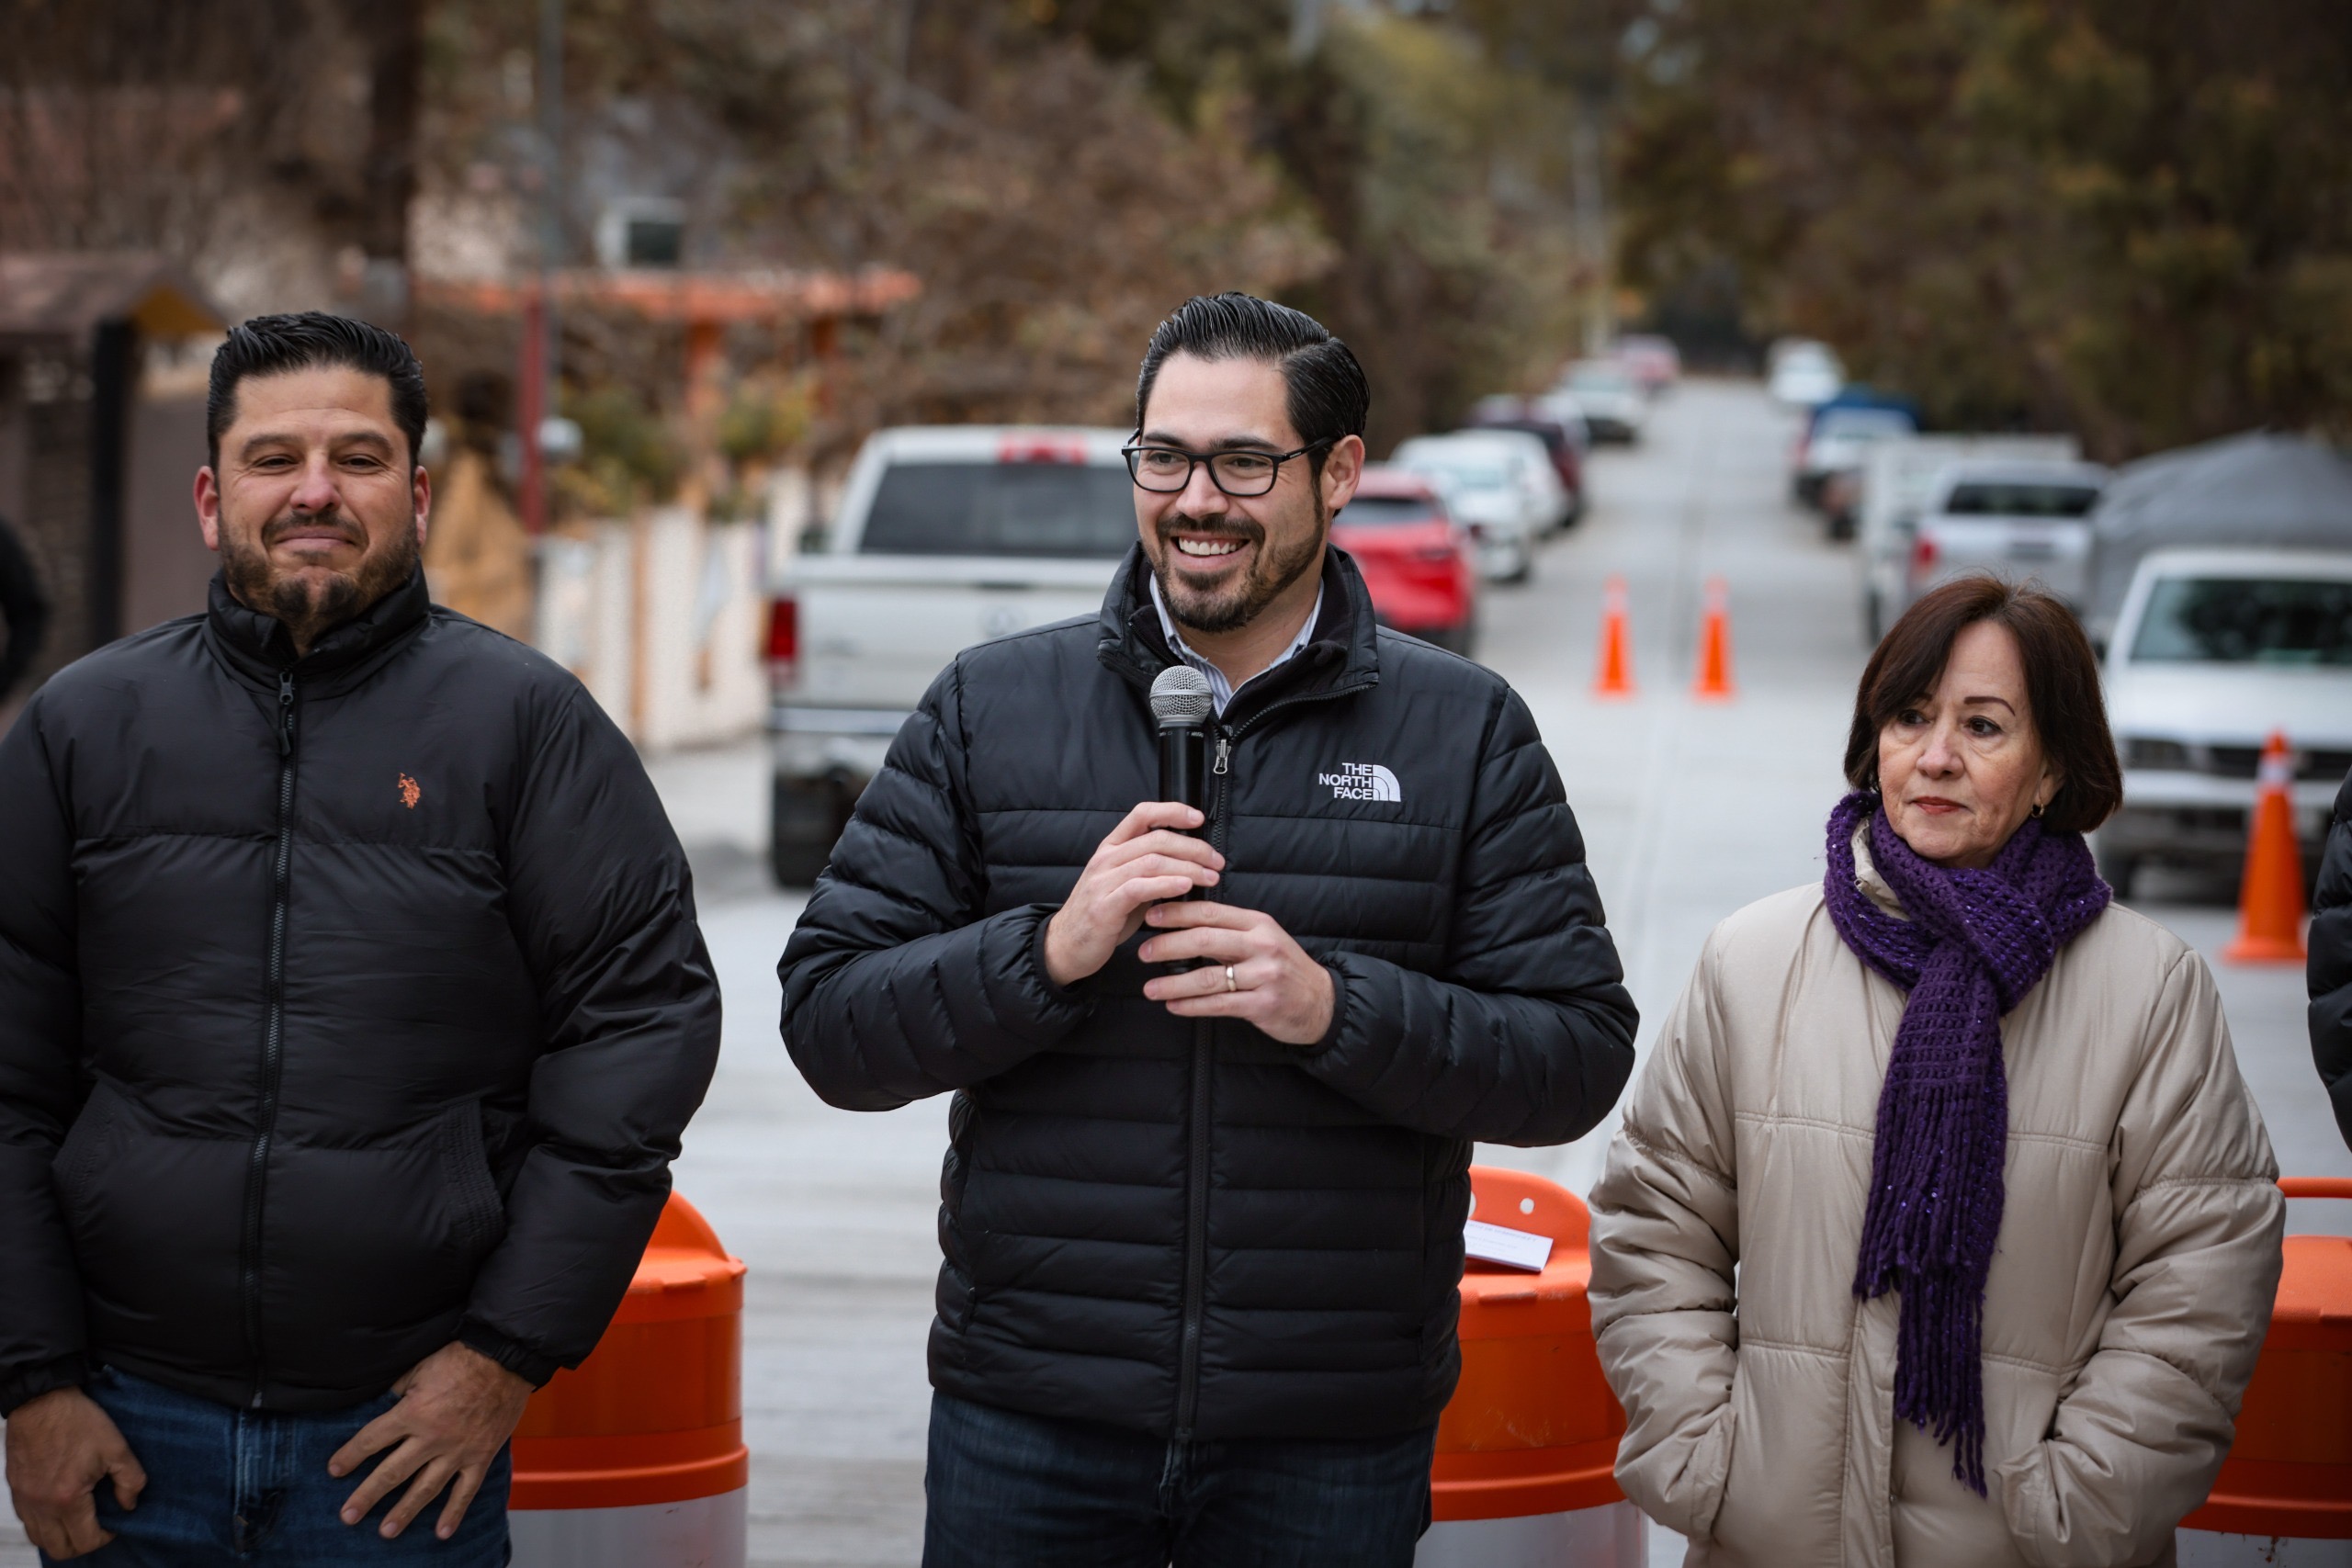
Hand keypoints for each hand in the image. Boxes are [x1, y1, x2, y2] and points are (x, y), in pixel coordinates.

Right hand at [4, 1386, 144, 1559]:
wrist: (41, 1401)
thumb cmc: (78, 1421)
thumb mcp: (116, 1447)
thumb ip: (130, 1480)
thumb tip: (129, 1505)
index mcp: (67, 1498)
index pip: (84, 1541)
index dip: (105, 1537)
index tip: (115, 1523)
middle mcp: (40, 1505)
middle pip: (58, 1549)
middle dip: (82, 1544)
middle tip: (97, 1525)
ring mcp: (24, 1500)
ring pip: (39, 1539)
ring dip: (60, 1536)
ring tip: (79, 1518)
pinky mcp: (15, 1491)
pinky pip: (27, 1522)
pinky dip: (44, 1523)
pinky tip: (60, 1507)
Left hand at [328, 1342, 532, 1540]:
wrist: (506, 1357)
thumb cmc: (461, 1357)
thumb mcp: (419, 1368)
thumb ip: (398, 1391)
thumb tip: (380, 1405)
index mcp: (412, 1413)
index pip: (371, 1440)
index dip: (350, 1456)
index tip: (334, 1470)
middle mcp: (431, 1437)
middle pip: (391, 1472)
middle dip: (366, 1496)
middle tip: (348, 1516)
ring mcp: (457, 1450)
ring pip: (425, 1488)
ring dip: (404, 1512)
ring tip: (387, 1531)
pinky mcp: (481, 1456)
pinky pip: (466, 1490)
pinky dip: (454, 1512)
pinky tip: (441, 1532)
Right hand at [1044, 801, 1223, 986]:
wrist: (1066, 946)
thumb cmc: (1103, 915)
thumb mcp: (1127, 883)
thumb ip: (1150, 869)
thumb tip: (1189, 861)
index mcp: (1112, 847)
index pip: (1142, 814)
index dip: (1172, 811)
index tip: (1198, 819)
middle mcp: (1106, 858)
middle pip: (1156, 839)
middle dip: (1193, 848)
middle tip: (1216, 861)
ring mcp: (1103, 881)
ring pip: (1152, 861)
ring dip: (1187, 868)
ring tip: (1209, 877)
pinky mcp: (1104, 906)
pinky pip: (1139, 888)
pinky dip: (1166, 885)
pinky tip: (1185, 887)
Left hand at [1138, 901, 1336, 1045]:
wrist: (1321, 1002)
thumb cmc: (1282, 967)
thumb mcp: (1262, 938)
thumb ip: (1229, 929)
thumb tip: (1181, 920)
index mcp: (1257, 923)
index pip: (1210, 912)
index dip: (1177, 913)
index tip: (1149, 916)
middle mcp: (1262, 945)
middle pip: (1205, 939)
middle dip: (1168, 945)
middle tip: (1142, 951)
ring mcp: (1264, 975)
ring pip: (1208, 976)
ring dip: (1173, 982)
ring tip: (1149, 987)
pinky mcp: (1263, 1004)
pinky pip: (1219, 1004)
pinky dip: (1192, 1005)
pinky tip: (1173, 1005)